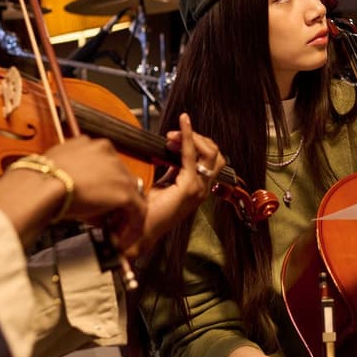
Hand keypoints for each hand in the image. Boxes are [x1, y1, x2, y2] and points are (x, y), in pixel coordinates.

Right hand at [40, 136, 148, 244]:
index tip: (97, 201)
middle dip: (114, 201)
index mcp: (95, 146)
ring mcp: (120, 173)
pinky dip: (132, 227)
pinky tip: (120, 239)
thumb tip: (76, 187)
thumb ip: (73, 170)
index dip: (104, 188)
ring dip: (123, 214)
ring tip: (113, 230)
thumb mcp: (60, 164)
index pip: (108, 167)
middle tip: (106, 219)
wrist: (41, 185)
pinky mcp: (125, 192)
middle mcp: (111, 155)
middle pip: (121, 180)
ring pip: (132, 195)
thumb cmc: (41, 177)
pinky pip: (138, 212)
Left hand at [125, 113, 223, 256]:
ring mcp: (199, 188)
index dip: (195, 139)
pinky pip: (192, 157)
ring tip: (173, 137)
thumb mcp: (163, 183)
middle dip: (197, 137)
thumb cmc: (149, 210)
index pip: (208, 157)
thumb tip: (169, 149)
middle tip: (174, 135)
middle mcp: (203, 187)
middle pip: (214, 153)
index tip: (181, 126)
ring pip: (210, 153)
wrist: (142, 230)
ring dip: (193, 138)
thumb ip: (171, 168)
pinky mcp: (189, 188)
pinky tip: (180, 129)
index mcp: (198, 187)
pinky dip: (188, 139)